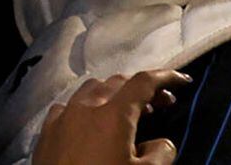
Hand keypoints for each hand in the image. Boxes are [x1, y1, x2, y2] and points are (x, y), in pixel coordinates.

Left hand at [32, 70, 188, 164]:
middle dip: (142, 88)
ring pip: (91, 90)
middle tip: (163, 104)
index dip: (166, 77)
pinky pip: (70, 106)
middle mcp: (84, 107)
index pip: (142, 82)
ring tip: (131, 112)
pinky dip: (88, 106)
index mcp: (111, 114)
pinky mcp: (46, 130)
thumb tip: (160, 142)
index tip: (184, 80)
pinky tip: (93, 123)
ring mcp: (61, 116)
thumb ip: (161, 153)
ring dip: (114, 94)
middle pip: (117, 82)